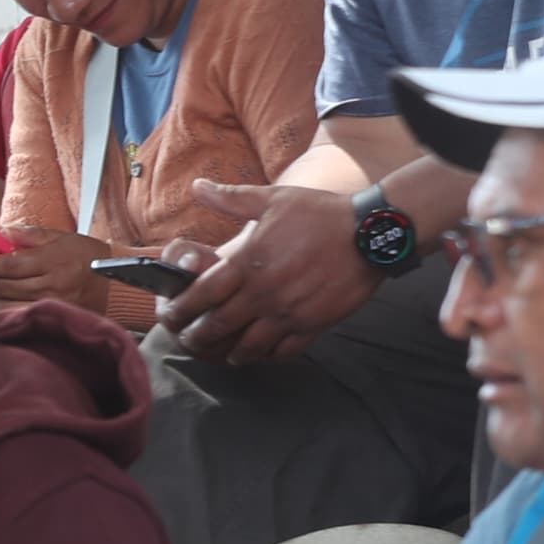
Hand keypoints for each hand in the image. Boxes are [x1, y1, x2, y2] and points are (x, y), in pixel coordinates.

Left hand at [0, 226, 110, 310]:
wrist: (116, 283)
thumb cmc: (86, 256)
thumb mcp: (61, 238)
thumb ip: (29, 235)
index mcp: (53, 259)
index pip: (12, 263)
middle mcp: (53, 283)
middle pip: (7, 285)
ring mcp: (54, 302)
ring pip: (11, 303)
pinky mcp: (55, 316)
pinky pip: (22, 315)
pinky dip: (2, 312)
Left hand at [163, 181, 377, 364]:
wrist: (372, 232)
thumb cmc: (321, 213)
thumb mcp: (273, 199)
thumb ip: (231, 198)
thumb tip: (197, 186)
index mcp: (249, 262)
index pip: (201, 294)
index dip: (180, 309)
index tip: (170, 315)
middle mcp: (264, 292)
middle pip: (217, 326)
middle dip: (197, 337)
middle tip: (188, 341)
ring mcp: (288, 312)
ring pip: (247, 347)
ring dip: (230, 353)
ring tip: (222, 353)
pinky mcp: (312, 325)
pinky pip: (282, 352)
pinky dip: (267, 357)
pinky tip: (260, 354)